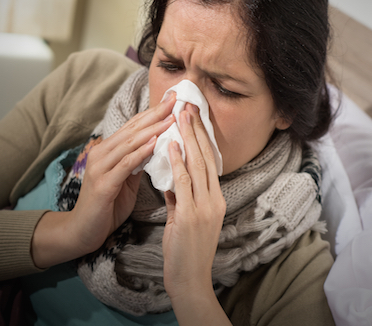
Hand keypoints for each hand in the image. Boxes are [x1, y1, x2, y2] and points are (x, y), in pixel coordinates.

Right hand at [32, 92, 175, 267]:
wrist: (83, 230)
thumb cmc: (106, 205)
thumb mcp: (125, 180)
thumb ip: (136, 163)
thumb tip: (156, 147)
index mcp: (107, 151)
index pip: (133, 126)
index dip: (153, 112)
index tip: (173, 100)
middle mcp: (101, 153)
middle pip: (132, 129)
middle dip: (156, 113)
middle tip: (175, 99)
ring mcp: (100, 167)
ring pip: (129, 143)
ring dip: (152, 129)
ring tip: (171, 117)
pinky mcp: (103, 183)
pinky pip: (125, 164)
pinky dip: (140, 152)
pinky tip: (154, 142)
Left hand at [162, 104, 226, 307]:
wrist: (189, 279)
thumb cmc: (185, 251)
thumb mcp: (183, 219)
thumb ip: (179, 199)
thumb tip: (170, 182)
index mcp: (214, 199)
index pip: (208, 162)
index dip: (200, 137)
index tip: (192, 117)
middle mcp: (213, 200)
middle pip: (205, 157)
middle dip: (195, 129)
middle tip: (188, 105)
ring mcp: (204, 207)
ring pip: (197, 164)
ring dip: (187, 137)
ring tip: (180, 115)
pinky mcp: (190, 216)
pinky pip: (183, 183)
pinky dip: (177, 162)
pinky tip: (170, 145)